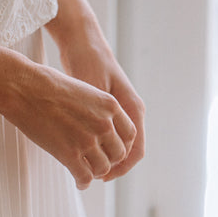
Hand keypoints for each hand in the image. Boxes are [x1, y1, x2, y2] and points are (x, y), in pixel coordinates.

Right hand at [7, 60, 137, 189]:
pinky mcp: (70, 155)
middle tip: (97, 161)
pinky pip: (85, 177)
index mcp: (109, 105)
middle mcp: (103, 124)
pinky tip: (78, 180)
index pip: (130, 134)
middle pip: (118, 154)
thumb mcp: (82, 90)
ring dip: (95, 171)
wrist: (22, 87)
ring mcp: (87, 140)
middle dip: (108, 159)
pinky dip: (83, 182)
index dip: (121, 145)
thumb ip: (96, 109)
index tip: (111, 149)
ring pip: (103, 168)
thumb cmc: (46, 84)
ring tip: (86, 170)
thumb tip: (100, 127)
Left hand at [54, 23, 145, 181]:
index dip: (120, 167)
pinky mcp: (107, 107)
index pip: (135, 150)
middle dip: (112, 165)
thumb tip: (98, 141)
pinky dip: (99, 144)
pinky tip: (81, 148)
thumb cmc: (86, 60)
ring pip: (117, 143)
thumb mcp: (92, 88)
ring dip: (105, 156)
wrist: (81, 40)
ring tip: (85, 166)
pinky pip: (108, 133)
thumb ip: (97, 113)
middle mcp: (130, 109)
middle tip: (91, 176)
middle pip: (128, 150)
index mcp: (132, 107)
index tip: (101, 176)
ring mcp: (120, 109)